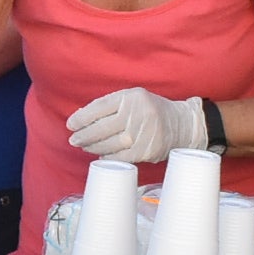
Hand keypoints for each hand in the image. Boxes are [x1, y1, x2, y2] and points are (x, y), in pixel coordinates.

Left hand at [66, 87, 207, 163]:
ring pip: (110, 144)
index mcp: (131, 97)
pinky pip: (121, 157)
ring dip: (93, 147)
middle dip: (83, 135)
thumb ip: (111, 106)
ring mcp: (143, 133)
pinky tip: (101, 155)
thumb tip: (81, 120)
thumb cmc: (151, 111)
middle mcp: (137, 114)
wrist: (183, 125)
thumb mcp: (134, 98)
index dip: (81, 117)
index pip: (99, 107)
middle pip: (102, 128)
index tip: (70, 125)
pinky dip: (108, 157)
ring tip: (84, 147)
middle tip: (73, 140)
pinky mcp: (147, 150)